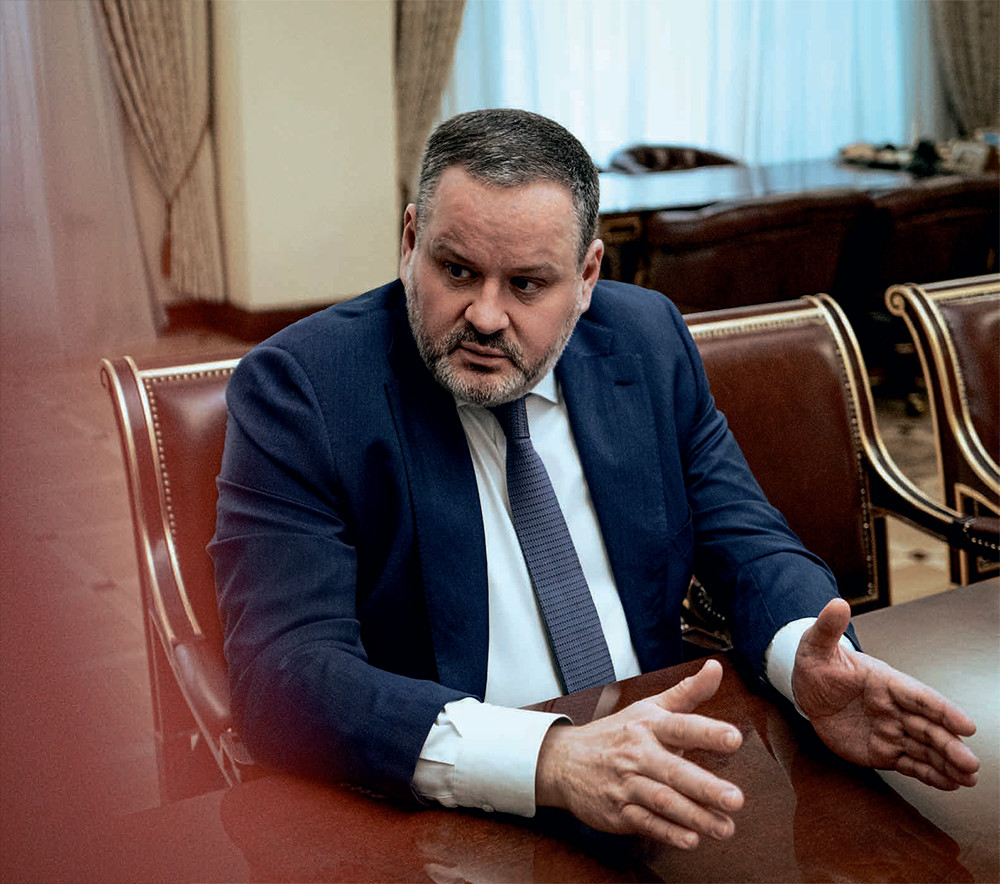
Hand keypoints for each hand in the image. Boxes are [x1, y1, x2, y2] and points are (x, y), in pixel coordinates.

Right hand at [535, 659, 744, 848]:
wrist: (564, 760)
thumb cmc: (616, 733)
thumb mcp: (649, 708)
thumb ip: (687, 692)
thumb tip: (716, 668)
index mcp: (649, 726)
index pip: (680, 726)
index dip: (707, 731)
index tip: (733, 738)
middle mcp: (637, 753)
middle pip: (673, 770)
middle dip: (705, 787)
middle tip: (736, 799)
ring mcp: (625, 783)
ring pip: (662, 800)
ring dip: (695, 816)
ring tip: (725, 828)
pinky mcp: (617, 811)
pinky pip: (644, 823)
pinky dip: (667, 832)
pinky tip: (690, 840)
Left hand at [792, 598, 979, 789]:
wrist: (806, 690)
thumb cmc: (816, 664)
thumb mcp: (816, 645)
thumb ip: (828, 628)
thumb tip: (837, 602)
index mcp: (885, 682)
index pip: (918, 695)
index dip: (942, 710)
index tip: (966, 725)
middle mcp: (894, 707)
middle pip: (928, 727)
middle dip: (949, 745)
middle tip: (972, 764)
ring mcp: (891, 729)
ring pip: (923, 748)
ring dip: (946, 763)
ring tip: (970, 778)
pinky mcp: (882, 750)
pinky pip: (909, 763)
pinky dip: (929, 774)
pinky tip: (951, 784)